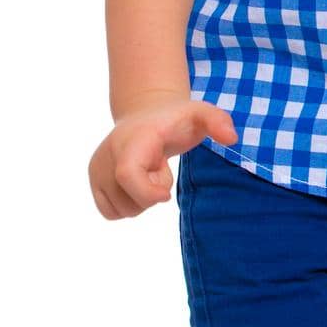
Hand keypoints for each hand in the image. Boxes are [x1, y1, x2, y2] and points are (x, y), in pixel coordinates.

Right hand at [89, 96, 238, 219]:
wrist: (147, 114)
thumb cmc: (177, 118)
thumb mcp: (201, 113)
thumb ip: (218, 121)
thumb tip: (232, 138)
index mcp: (133, 139)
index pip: (128, 175)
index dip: (148, 191)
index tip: (167, 192)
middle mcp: (108, 154)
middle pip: (129, 201)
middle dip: (152, 194)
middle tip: (160, 168)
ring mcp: (96, 169)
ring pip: (121, 211)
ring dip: (141, 199)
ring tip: (149, 171)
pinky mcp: (94, 181)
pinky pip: (110, 213)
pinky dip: (128, 205)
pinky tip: (138, 182)